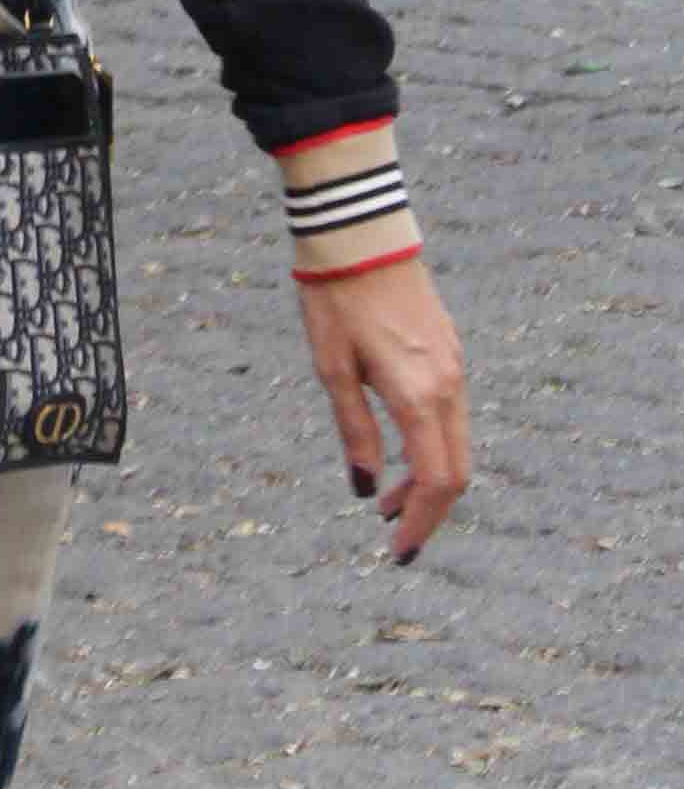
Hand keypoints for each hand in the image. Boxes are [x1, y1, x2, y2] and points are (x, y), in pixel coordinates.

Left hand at [298, 257, 469, 561]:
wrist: (363, 237)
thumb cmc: (336, 301)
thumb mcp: (332, 371)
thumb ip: (353, 431)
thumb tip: (362, 487)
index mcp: (418, 394)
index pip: (436, 479)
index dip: (421, 522)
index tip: (397, 551)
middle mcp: (448, 385)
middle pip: (455, 470)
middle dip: (427, 511)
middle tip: (391, 538)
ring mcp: (454, 368)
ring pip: (456, 444)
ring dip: (427, 481)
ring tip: (383, 502)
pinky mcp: (449, 354)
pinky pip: (451, 418)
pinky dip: (431, 449)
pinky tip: (398, 456)